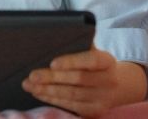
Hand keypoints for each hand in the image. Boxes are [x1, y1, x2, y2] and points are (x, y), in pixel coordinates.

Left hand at [21, 48, 146, 117]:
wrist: (118, 85)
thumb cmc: (95, 63)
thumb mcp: (93, 51)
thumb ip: (78, 44)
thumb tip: (53, 36)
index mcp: (107, 61)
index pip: (90, 60)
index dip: (71, 61)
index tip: (52, 63)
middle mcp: (108, 80)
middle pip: (78, 79)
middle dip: (52, 78)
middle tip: (32, 76)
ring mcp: (102, 98)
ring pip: (72, 95)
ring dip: (48, 91)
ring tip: (29, 85)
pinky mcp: (94, 110)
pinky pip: (71, 105)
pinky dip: (52, 99)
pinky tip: (38, 93)